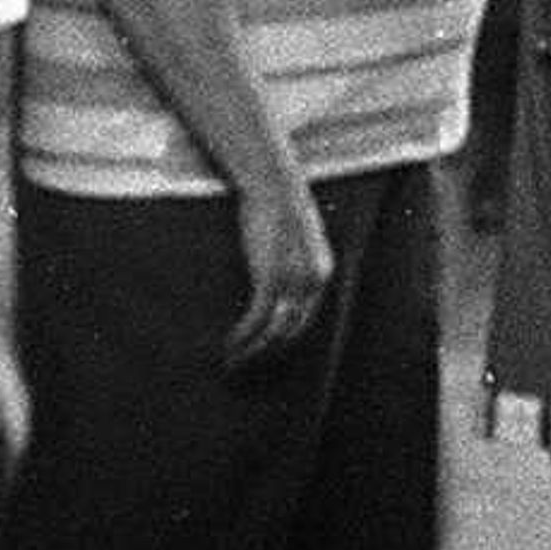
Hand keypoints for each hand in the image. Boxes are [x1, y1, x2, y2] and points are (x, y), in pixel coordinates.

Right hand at [223, 172, 338, 370]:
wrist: (273, 184)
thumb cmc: (277, 204)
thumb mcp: (293, 235)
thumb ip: (289, 257)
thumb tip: (273, 267)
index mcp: (321, 272)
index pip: (306, 318)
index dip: (284, 338)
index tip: (263, 350)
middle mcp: (314, 281)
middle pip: (292, 330)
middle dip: (268, 352)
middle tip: (246, 365)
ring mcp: (294, 282)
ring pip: (274, 331)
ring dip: (252, 351)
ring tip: (232, 362)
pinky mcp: (271, 279)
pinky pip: (257, 319)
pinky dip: (242, 337)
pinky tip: (229, 346)